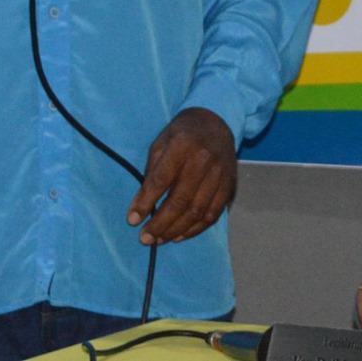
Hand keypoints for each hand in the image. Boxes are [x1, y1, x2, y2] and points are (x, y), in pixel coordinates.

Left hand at [127, 108, 235, 245]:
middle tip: (145, 239)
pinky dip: (195, 229)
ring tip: (159, 240)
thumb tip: (139, 207)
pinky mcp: (229, 186)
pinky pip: (212, 214)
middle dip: (160, 223)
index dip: (146, 202)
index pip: (161, 179)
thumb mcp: (160, 143)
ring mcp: (220, 174)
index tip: (132, 220)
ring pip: (197, 211)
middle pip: (180, 200)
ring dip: (176, 230)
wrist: (216, 121)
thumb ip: (151, 173)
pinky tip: (180, 235)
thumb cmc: (182, 133)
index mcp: (182, 144)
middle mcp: (204, 160)